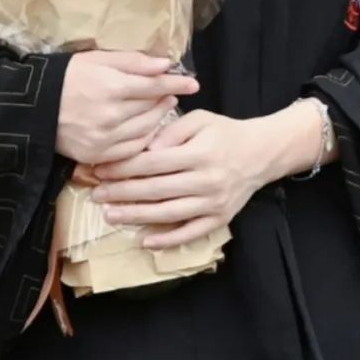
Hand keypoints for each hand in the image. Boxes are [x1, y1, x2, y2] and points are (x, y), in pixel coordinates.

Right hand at [55, 51, 198, 165]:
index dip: (176, 84)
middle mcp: (110, 116)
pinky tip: (144, 128)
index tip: (194, 84)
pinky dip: (143, 139)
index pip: (154, 86)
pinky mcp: (97, 156)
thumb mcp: (98, 59)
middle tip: (172, 92)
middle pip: (151, 108)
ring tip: (160, 107)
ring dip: (157, 118)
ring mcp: (104, 139)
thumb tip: (165, 64)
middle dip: (165, 99)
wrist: (33, 108)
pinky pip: (131, 149)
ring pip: (145, 130)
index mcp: (111, 87)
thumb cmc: (67, 76)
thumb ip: (133, 62)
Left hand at [90, 105, 320, 249]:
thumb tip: (146, 148)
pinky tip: (145, 240)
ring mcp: (214, 203)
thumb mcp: (200, 119)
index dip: (124, 167)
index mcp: (200, 153)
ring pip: (168, 214)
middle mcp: (206, 180)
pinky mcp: (220, 219)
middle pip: (156, 190)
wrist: (262, 152)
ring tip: (110, 215)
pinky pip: (190, 233)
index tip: (101, 169)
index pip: (153, 162)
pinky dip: (168, 239)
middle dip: (122, 193)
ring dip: (136, 216)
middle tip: (96, 194)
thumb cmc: (225, 132)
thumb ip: (171, 131)